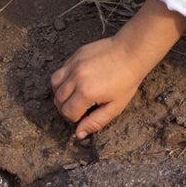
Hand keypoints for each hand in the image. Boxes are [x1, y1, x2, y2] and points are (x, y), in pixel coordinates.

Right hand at [50, 0, 185, 139]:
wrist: (131, 52)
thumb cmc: (126, 81)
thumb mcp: (115, 106)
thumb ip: (96, 122)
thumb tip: (79, 134)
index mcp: (86, 93)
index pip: (68, 113)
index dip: (75, 118)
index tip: (85, 114)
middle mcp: (76, 78)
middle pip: (58, 100)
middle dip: (66, 107)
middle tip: (80, 107)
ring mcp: (73, 65)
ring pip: (54, 84)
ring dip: (60, 93)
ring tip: (74, 94)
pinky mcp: (75, 55)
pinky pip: (60, 70)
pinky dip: (63, 79)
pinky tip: (77, 81)